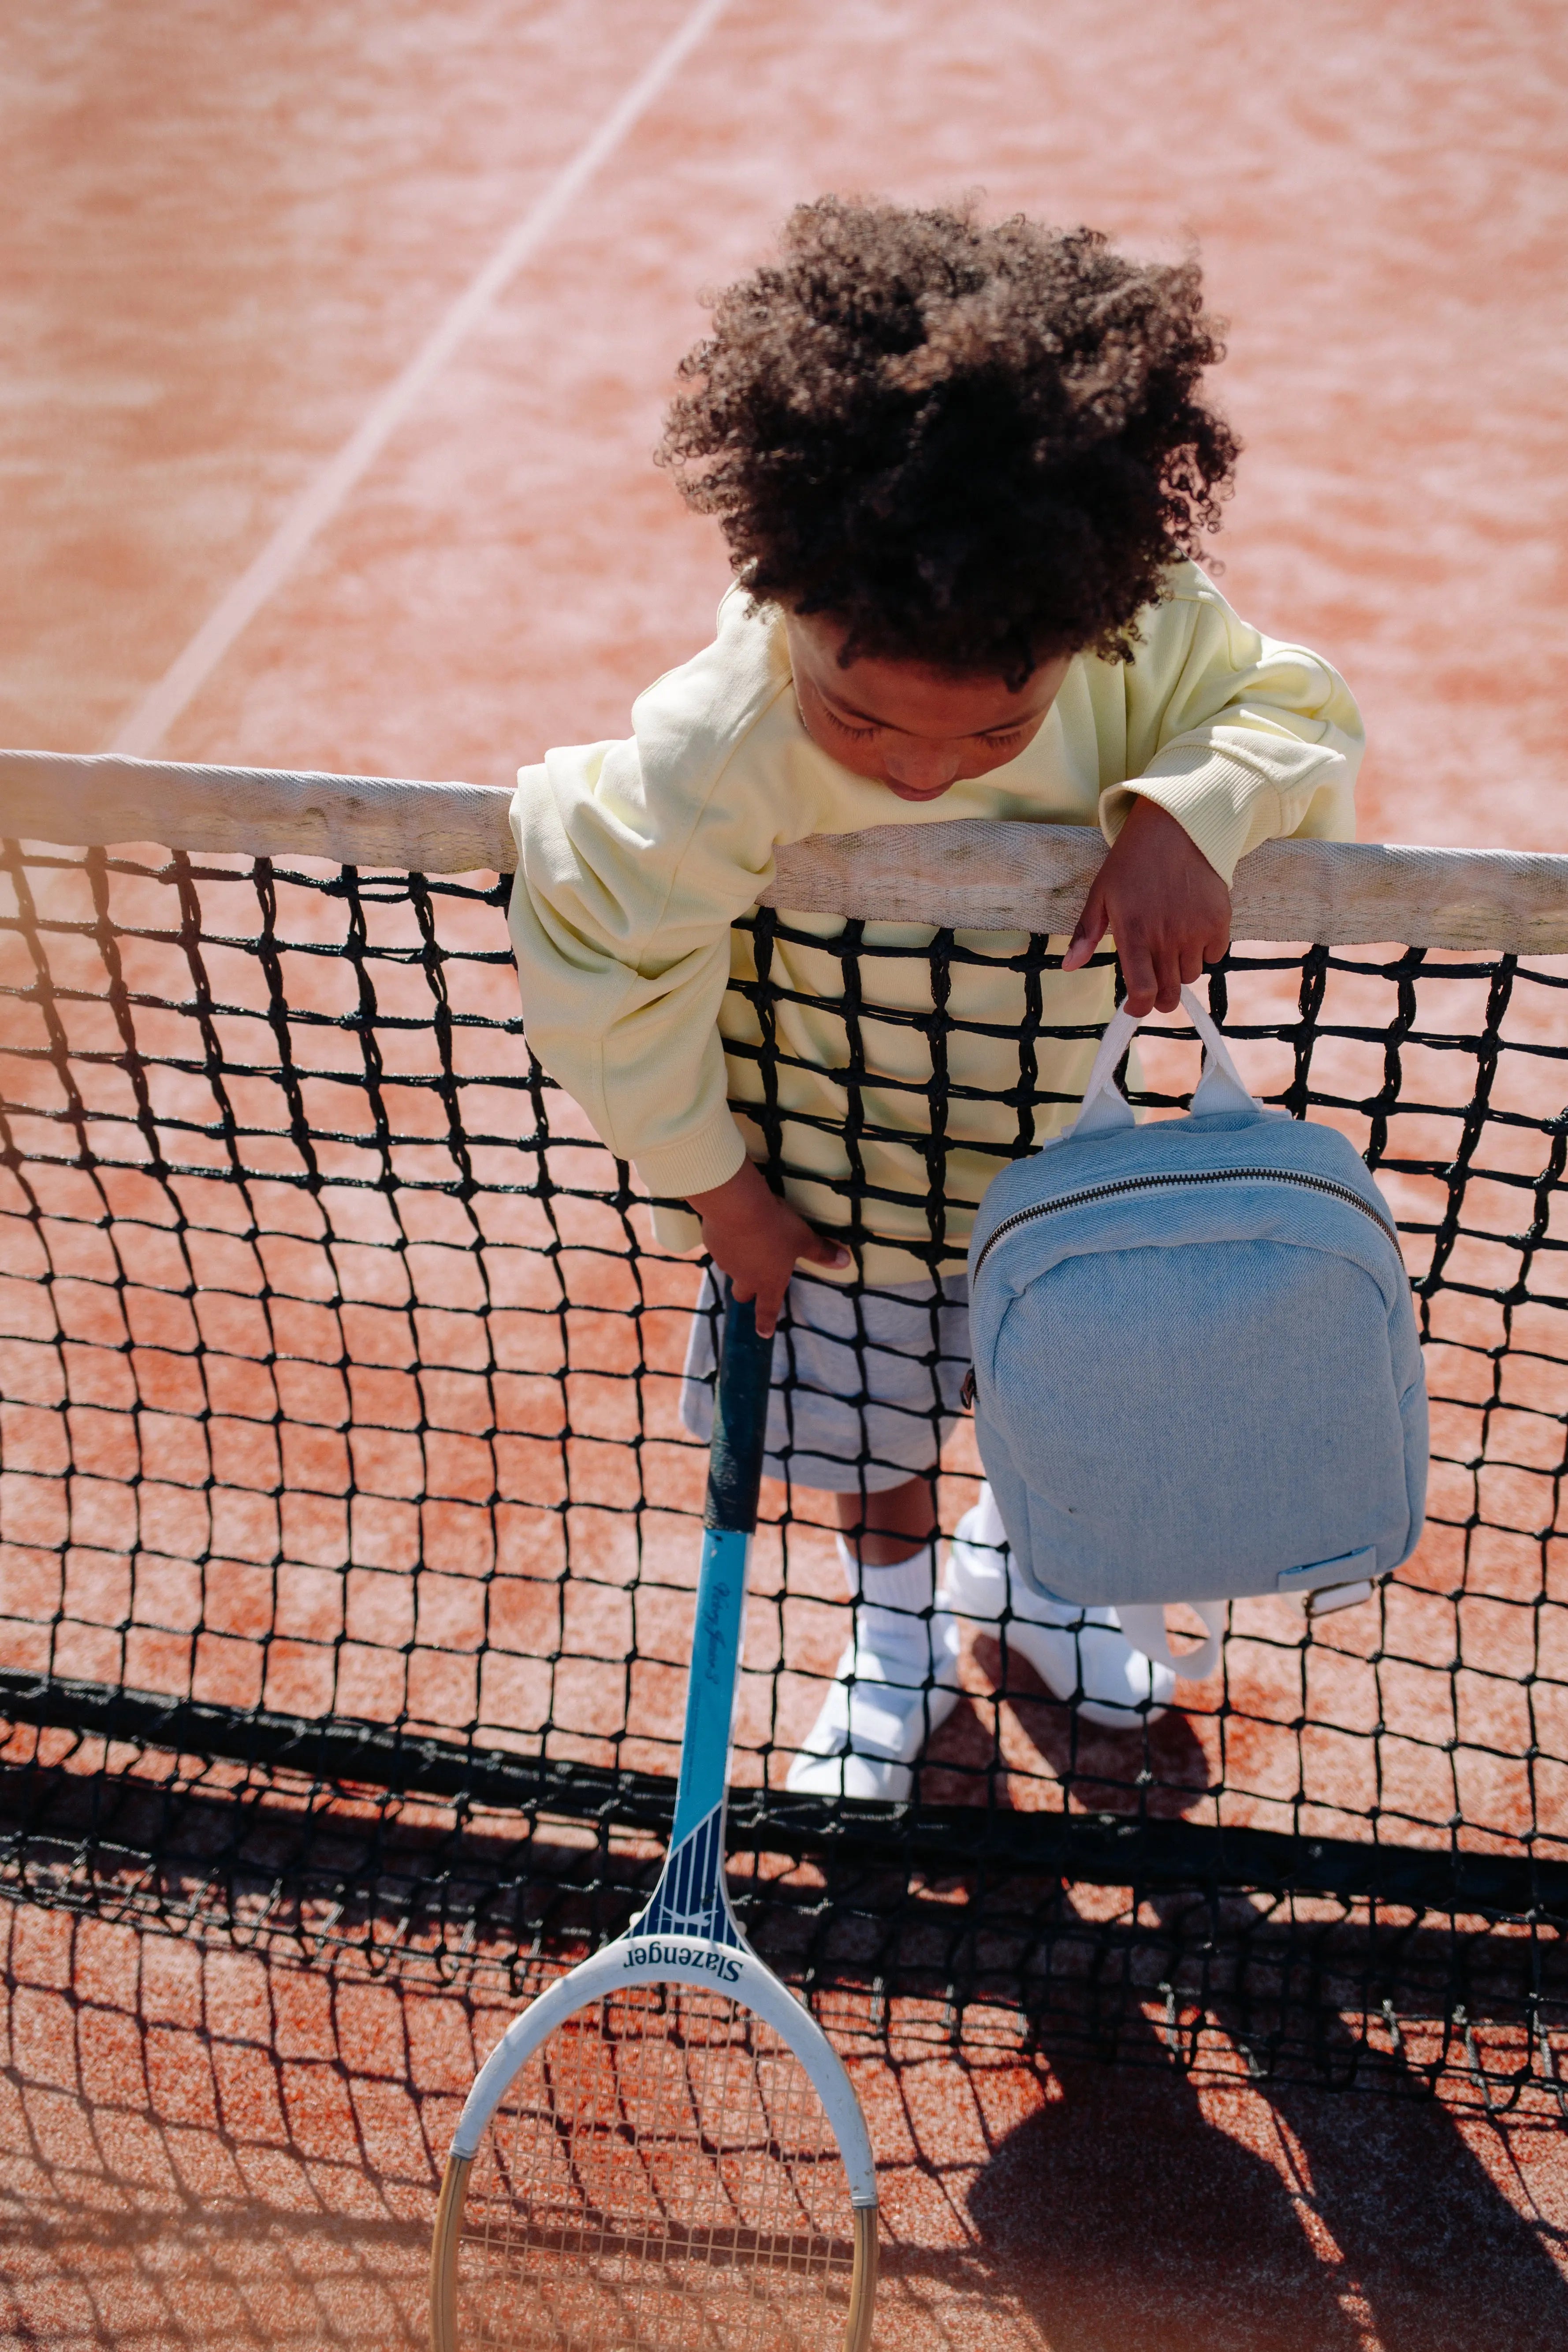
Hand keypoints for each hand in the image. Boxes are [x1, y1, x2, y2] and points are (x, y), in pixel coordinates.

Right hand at [687, 1156, 849, 1337]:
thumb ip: (822, 1253)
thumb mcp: (804, 1239)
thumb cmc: (777, 1228)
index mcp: (768, 1282)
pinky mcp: (712, 1244)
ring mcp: (726, 1262)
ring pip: (731, 1268)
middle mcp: (744, 1277)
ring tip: (747, 1241)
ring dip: (739, 1262)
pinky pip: (721, 1247)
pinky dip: (728, 1241)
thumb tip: (846, 1262)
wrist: (738, 1208)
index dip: (766, 1323)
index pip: (767, 1310)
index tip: (764, 1334)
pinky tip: (735, 1225)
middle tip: (751, 1286)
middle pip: (742, 1294)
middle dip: (747, 1293)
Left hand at [1062, 796, 1231, 1015]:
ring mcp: (1196, 930)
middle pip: (1171, 993)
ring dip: (1180, 970)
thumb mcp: (1102, 893)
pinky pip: (1215, 955)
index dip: (1139, 1008)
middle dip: (1161, 998)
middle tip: (1155, 988)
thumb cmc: (1132, 862)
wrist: (1176, 828)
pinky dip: (1205, 952)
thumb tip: (1069, 966)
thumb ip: (1087, 933)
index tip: (1135, 1007)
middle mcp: (1167, 937)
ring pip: (1192, 975)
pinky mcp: (1219, 920)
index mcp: (1134, 934)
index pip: (1143, 991)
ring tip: (1171, 946)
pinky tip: (1193, 932)